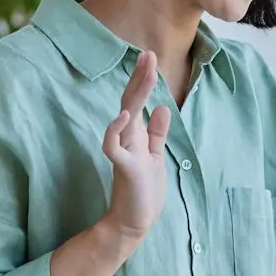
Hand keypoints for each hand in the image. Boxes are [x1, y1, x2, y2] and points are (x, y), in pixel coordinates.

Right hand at [100, 50, 171, 240]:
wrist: (134, 222)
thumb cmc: (144, 190)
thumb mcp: (155, 156)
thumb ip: (156, 134)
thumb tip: (162, 108)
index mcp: (136, 135)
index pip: (137, 101)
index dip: (143, 80)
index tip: (149, 57)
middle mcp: (127, 139)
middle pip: (131, 102)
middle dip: (140, 78)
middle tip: (147, 54)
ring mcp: (124, 151)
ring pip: (124, 117)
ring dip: (136, 94)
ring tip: (145, 73)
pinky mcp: (124, 167)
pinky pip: (113, 146)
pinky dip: (115, 130)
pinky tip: (126, 115)